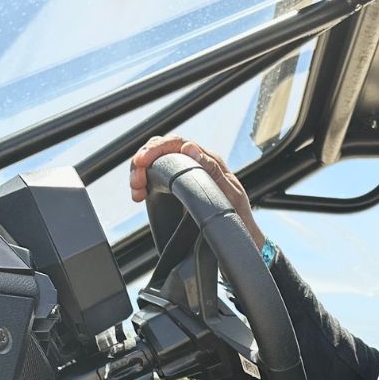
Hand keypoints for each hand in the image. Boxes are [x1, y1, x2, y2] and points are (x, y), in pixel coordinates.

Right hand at [130, 135, 264, 245]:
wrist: (243, 236)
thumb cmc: (240, 217)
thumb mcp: (231, 195)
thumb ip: (213, 171)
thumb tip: (190, 148)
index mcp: (208, 160)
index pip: (177, 143)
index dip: (157, 149)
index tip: (142, 161)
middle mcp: (196, 162)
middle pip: (162, 149)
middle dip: (143, 160)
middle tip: (135, 179)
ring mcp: (186, 174)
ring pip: (156, 163)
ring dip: (140, 172)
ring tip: (135, 189)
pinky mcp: (179, 187)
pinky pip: (157, 178)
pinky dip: (144, 183)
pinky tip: (139, 195)